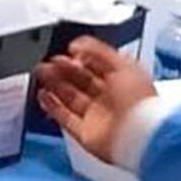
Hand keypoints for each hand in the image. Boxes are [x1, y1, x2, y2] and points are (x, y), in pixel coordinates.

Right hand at [35, 35, 156, 163]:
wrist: (139, 134)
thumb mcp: (122, 65)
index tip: (68, 51)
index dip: (82, 58)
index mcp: (123, 82)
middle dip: (63, 70)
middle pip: (81, 82)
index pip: (98, 67)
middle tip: (49, 62)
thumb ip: (99, 52)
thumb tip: (79, 45)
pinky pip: (64, 118)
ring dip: (54, 85)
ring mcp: (96, 117)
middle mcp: (109, 100)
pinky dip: (52, 106)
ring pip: (70, 98)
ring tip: (41, 73)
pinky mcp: (86, 133)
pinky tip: (43, 95)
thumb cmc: (139, 101)